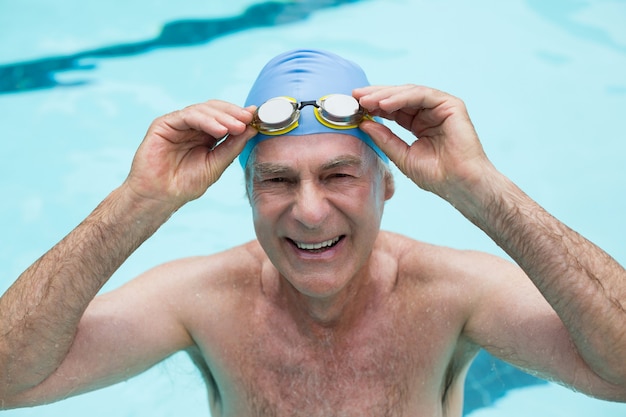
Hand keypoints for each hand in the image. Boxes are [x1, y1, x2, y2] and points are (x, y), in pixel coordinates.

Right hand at [125, 100, 256, 208]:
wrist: (160, 196)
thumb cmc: (185, 184)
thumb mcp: (216, 164)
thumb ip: (233, 146)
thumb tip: (252, 128)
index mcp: (205, 134)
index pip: (224, 117)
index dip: (240, 116)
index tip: (258, 118)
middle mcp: (192, 126)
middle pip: (215, 109)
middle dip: (233, 113)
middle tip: (249, 119)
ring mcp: (178, 123)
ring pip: (203, 110)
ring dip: (222, 117)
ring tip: (237, 127)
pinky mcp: (164, 124)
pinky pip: (187, 116)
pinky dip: (206, 120)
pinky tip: (220, 130)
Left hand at [354, 85, 492, 198]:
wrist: (460, 185)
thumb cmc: (436, 175)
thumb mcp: (402, 156)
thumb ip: (385, 139)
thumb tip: (364, 124)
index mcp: (419, 124)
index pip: (393, 109)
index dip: (373, 106)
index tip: (353, 106)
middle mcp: (429, 112)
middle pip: (399, 96)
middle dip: (376, 95)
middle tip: (355, 95)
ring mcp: (441, 107)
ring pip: (409, 92)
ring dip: (385, 95)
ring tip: (366, 101)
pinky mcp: (451, 105)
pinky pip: (422, 95)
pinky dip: (402, 97)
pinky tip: (384, 104)